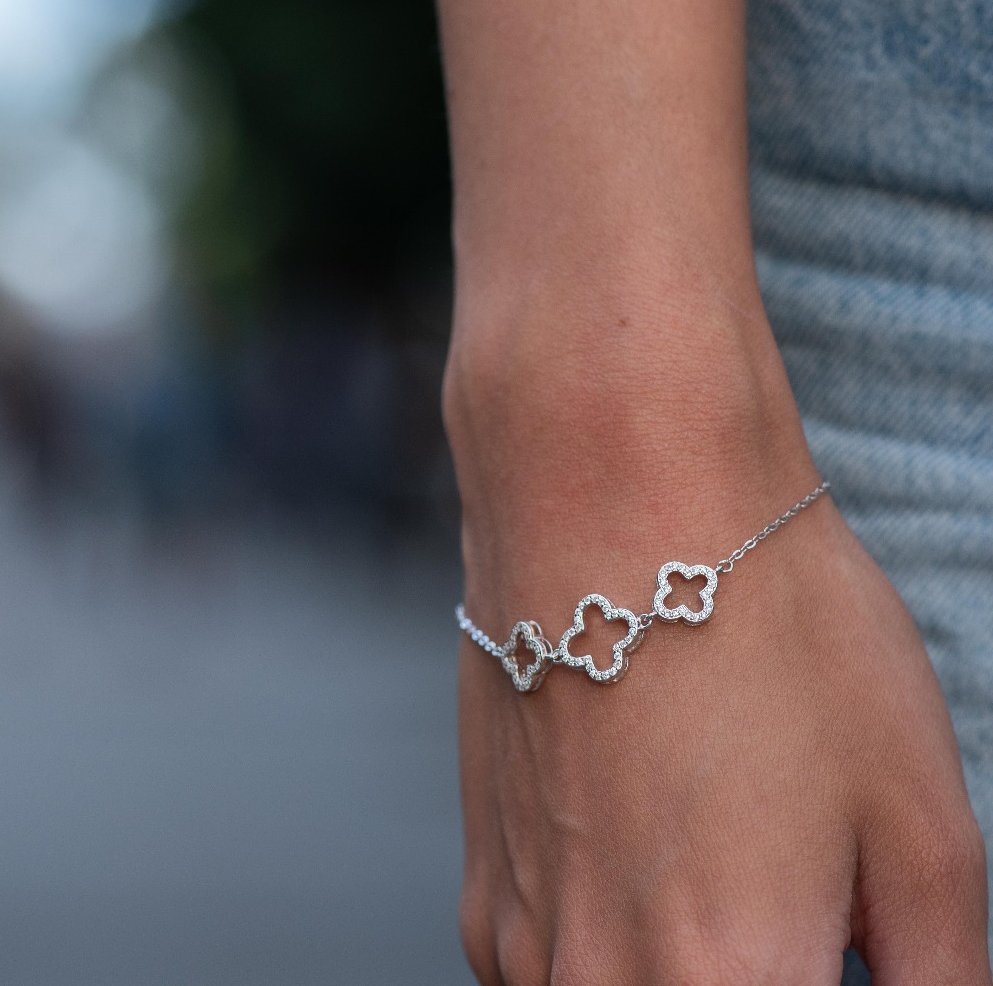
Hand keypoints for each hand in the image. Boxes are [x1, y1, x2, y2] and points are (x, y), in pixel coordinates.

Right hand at [452, 411, 989, 982]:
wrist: (605, 492)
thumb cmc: (763, 620)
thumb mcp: (920, 811)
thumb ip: (941, 977)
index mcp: (733, 980)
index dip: (837, 974)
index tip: (842, 945)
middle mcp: (607, 982)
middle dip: (766, 970)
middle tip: (795, 894)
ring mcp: (529, 938)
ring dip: (681, 972)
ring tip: (721, 865)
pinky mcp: (486, 882)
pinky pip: (550, 977)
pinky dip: (611, 951)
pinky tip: (644, 858)